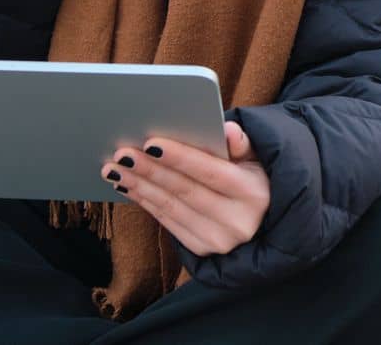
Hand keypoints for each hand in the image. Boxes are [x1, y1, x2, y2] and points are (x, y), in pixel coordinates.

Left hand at [101, 122, 269, 256]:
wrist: (264, 223)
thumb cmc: (256, 179)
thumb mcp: (259, 158)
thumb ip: (242, 143)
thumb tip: (227, 130)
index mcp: (253, 193)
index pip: (212, 172)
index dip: (180, 158)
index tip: (151, 142)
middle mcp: (237, 221)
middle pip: (185, 191)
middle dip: (150, 171)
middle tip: (122, 154)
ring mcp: (219, 241)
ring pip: (171, 208)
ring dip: (140, 187)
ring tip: (115, 169)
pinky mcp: (202, 251)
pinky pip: (168, 223)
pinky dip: (146, 203)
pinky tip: (129, 187)